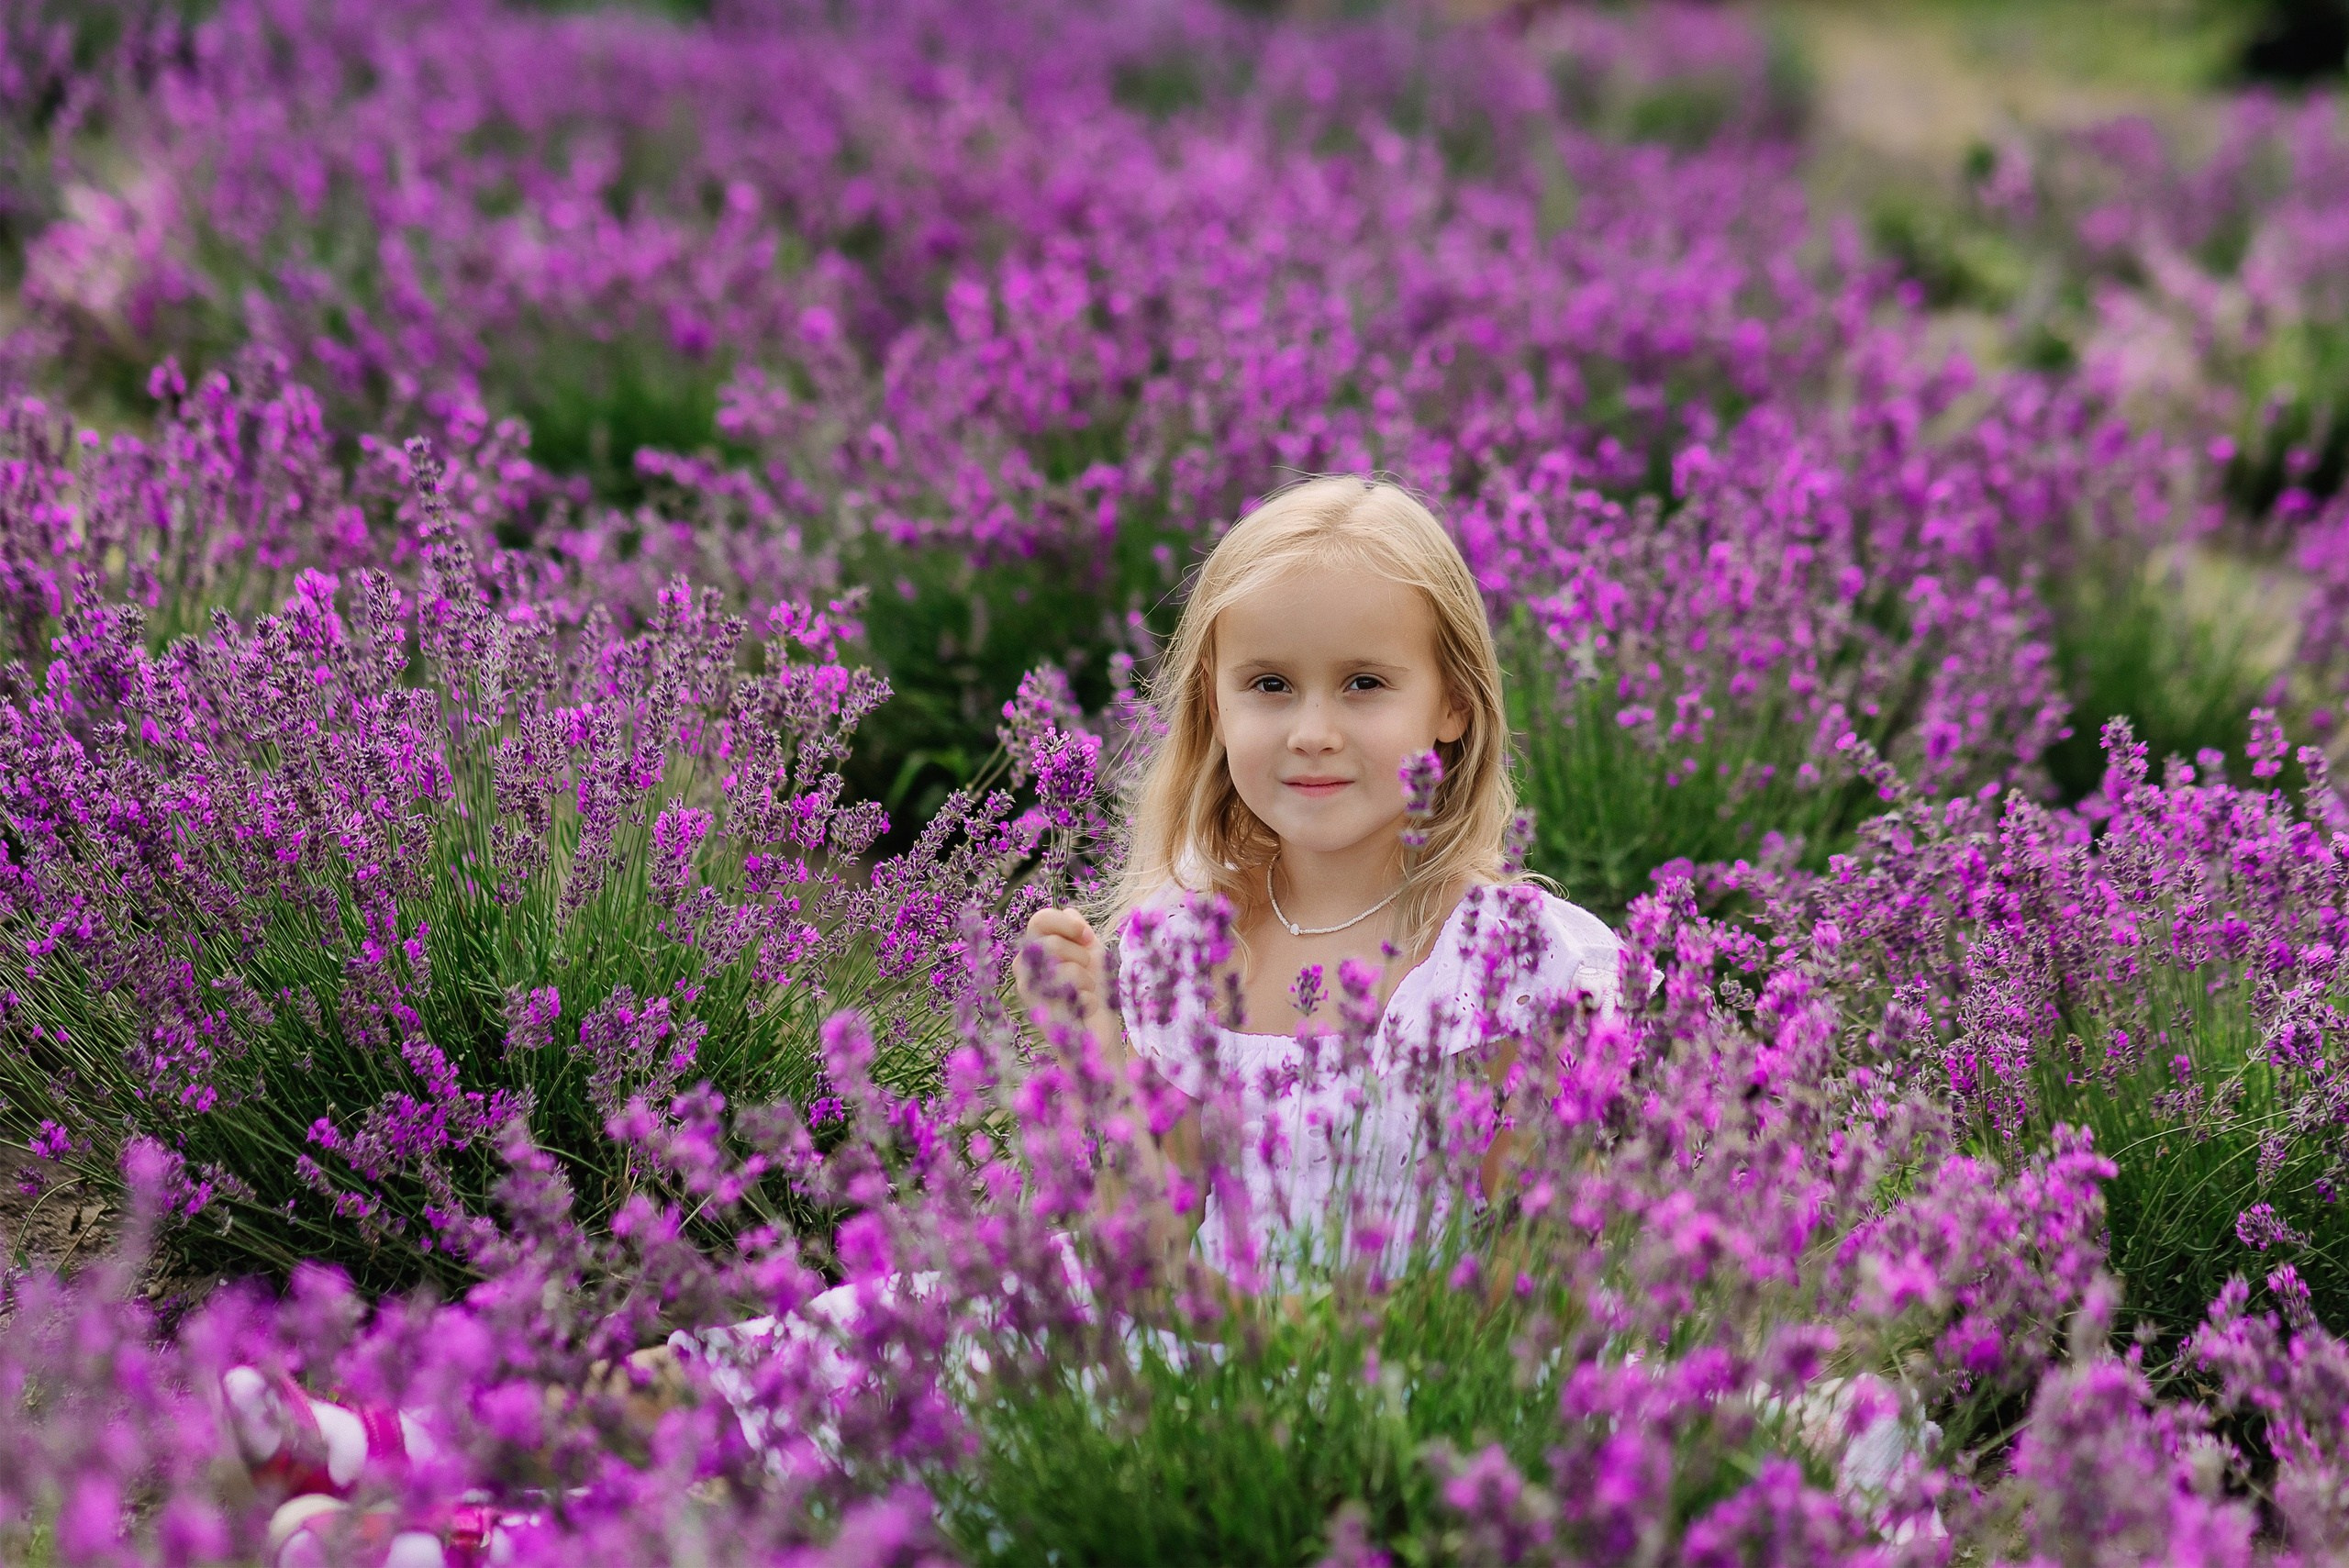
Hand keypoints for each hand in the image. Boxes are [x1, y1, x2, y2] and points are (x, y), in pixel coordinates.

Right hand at [1016, 906, 1110, 1028]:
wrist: (1096, 1030)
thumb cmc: (1093, 989)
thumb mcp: (1091, 952)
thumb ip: (1079, 932)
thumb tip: (1069, 910)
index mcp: (1034, 947)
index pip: (1039, 919)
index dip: (1067, 924)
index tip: (1086, 937)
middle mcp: (1024, 967)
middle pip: (1051, 944)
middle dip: (1081, 956)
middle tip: (1086, 970)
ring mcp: (1029, 992)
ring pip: (1065, 970)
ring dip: (1087, 981)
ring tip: (1085, 992)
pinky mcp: (1041, 1015)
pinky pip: (1074, 996)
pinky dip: (1090, 1002)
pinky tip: (1084, 1011)